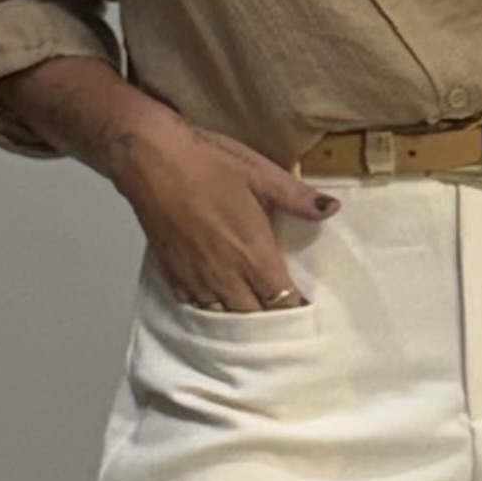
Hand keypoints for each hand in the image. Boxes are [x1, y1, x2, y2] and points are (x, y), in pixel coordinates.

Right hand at [113, 117, 339, 313]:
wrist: (149, 160)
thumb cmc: (207, 163)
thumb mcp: (260, 173)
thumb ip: (297, 197)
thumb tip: (332, 208)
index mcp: (254, 254)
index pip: (283, 302)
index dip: (297, 310)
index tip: (307, 309)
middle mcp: (226, 275)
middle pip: (254, 318)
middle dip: (271, 321)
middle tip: (283, 316)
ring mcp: (196, 278)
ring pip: (224, 318)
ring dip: (241, 320)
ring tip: (254, 317)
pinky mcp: (171, 274)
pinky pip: (195, 307)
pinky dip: (211, 311)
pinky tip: (217, 305)